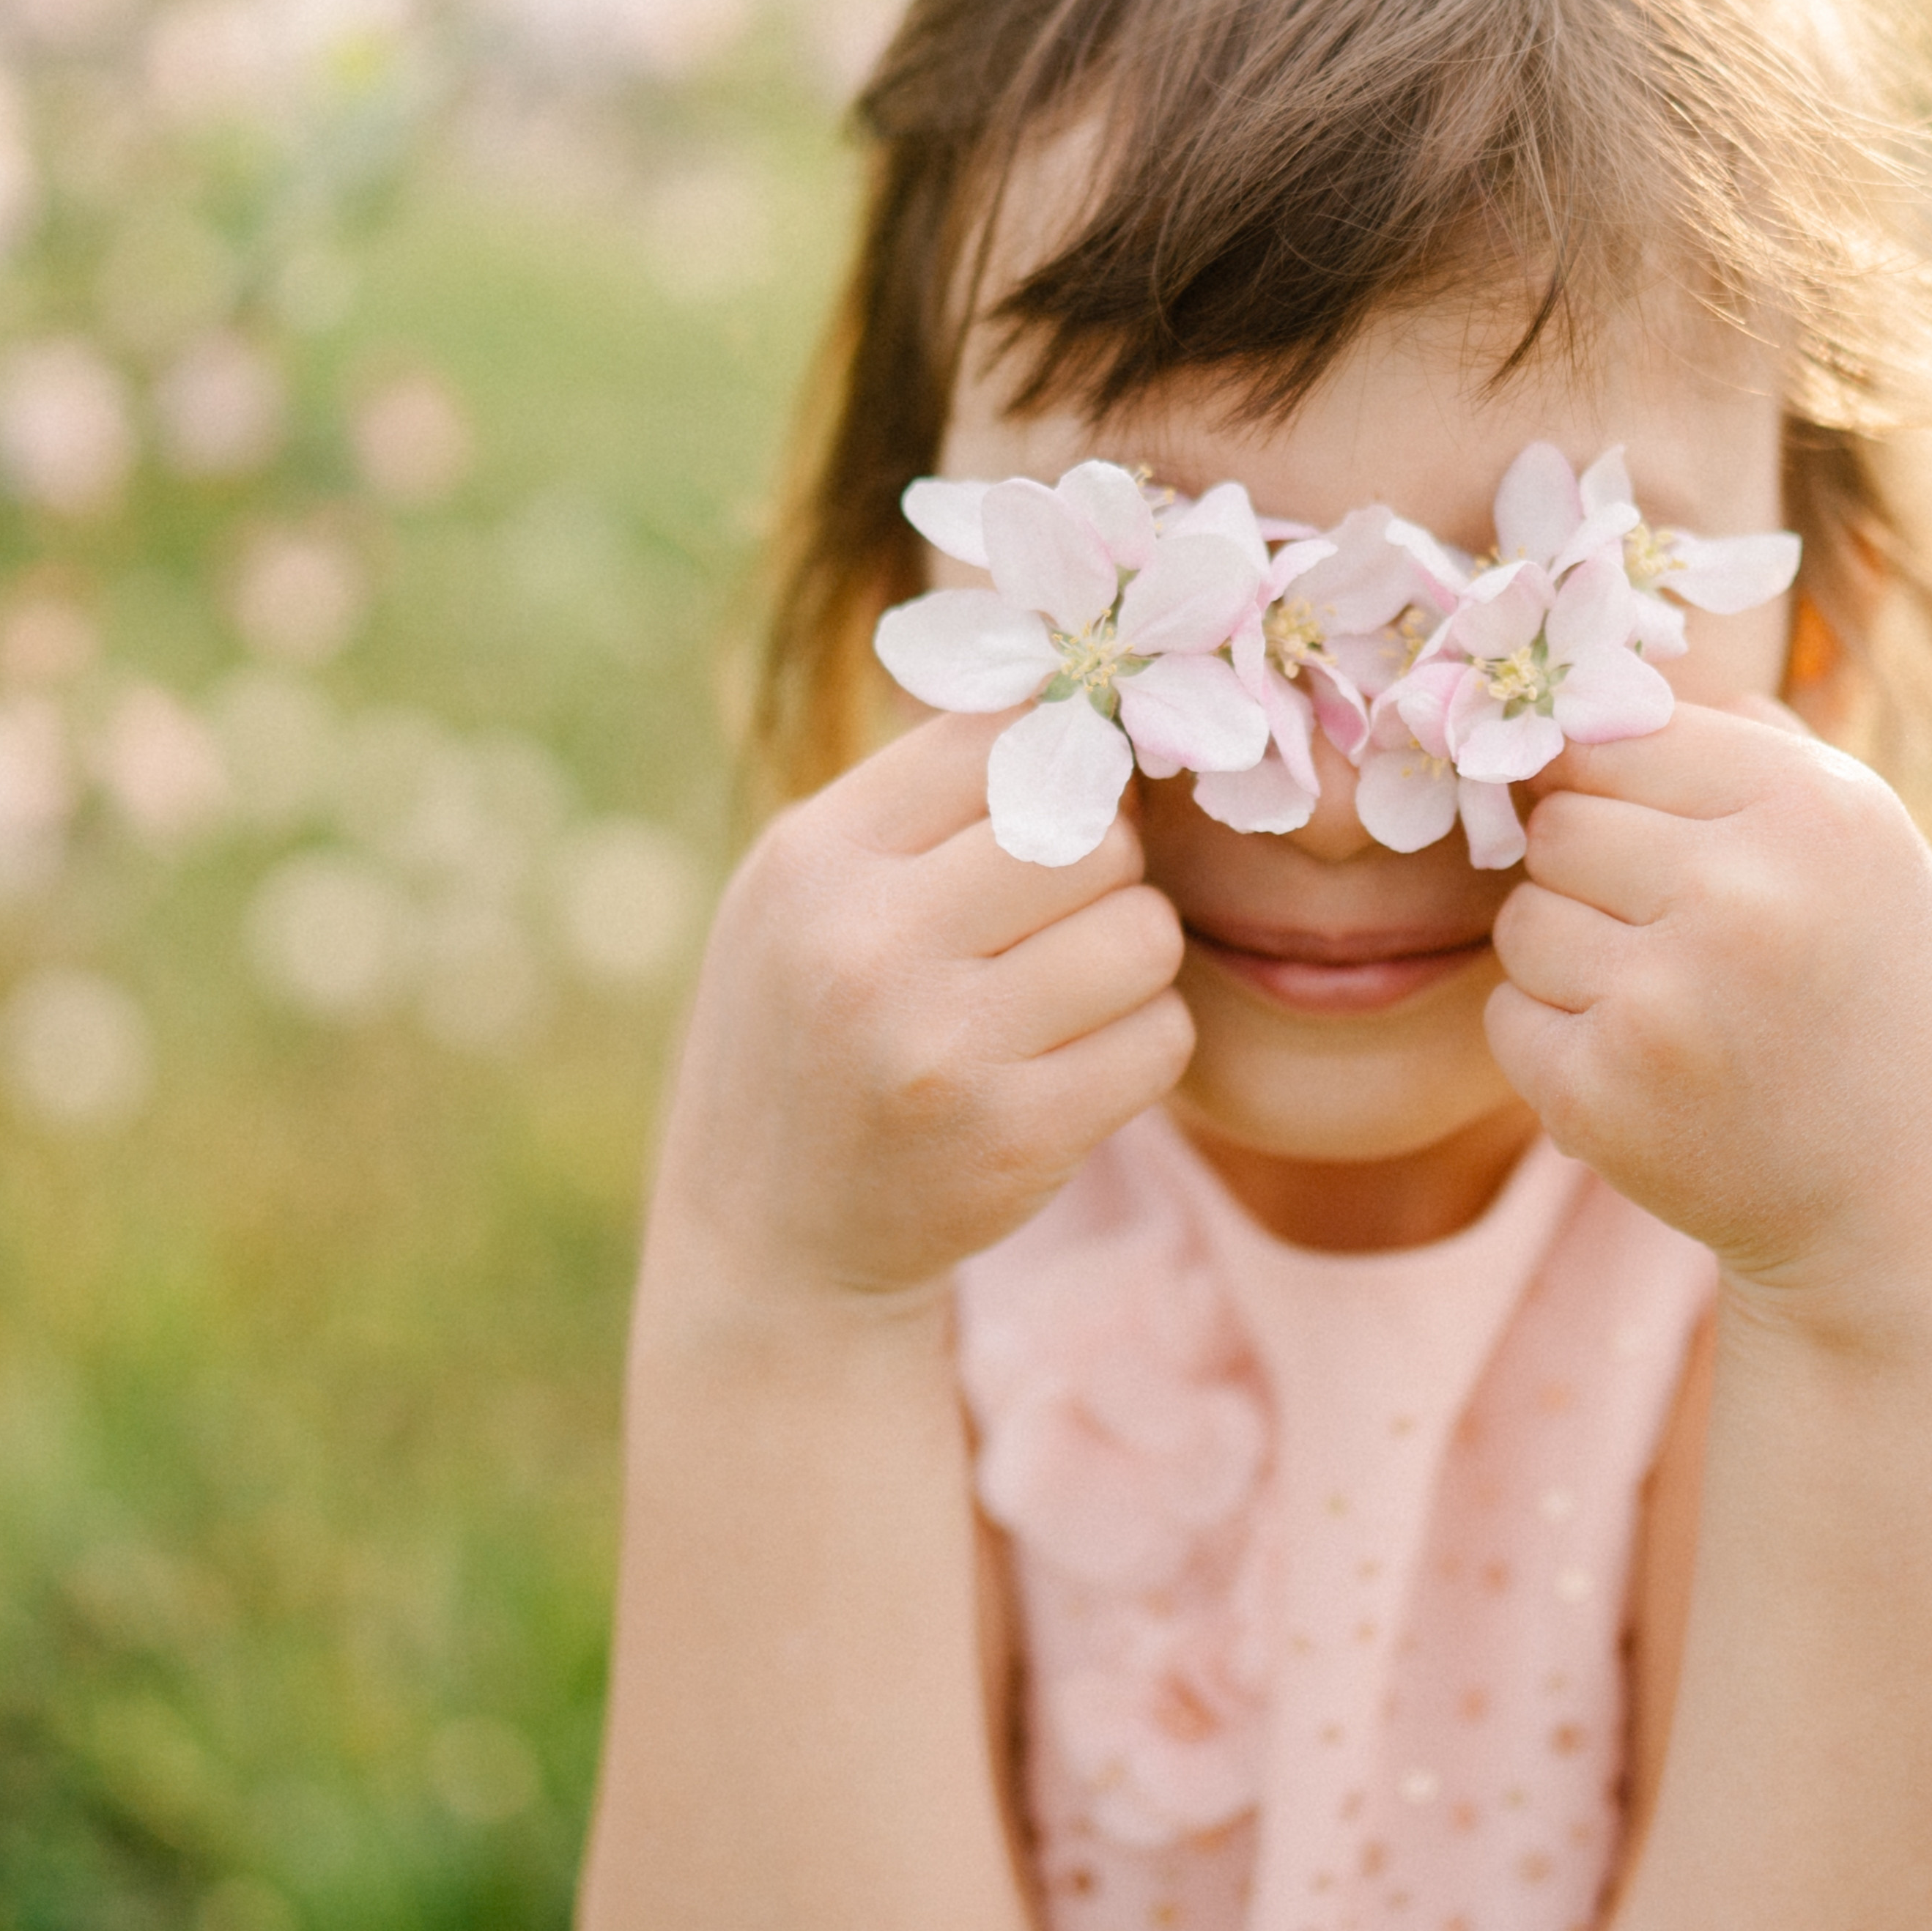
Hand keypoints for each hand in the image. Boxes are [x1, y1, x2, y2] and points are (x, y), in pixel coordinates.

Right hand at [646, 707, 1194, 1324]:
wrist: (771, 1242)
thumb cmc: (809, 1031)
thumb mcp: (807, 892)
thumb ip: (923, 798)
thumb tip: (1086, 688)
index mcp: (815, 858)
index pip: (1001, 734)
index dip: (1063, 758)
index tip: (1065, 800)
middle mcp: (868, 945)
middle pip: (1092, 832)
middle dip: (1103, 869)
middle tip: (1055, 918)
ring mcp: (943, 1047)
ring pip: (1143, 930)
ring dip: (1130, 959)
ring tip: (1061, 992)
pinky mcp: (1016, 1136)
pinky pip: (1160, 1037)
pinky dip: (1140, 1046)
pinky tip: (1072, 1065)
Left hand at [1485, 701, 1931, 1348]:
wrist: (1919, 1221)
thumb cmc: (1893, 1017)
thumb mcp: (1878, 857)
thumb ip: (1765, 755)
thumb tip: (1620, 679)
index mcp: (1818, 811)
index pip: (1617, 736)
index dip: (1617, 790)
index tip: (1652, 841)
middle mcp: (1744, 892)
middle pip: (1560, 824)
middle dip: (1593, 878)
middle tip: (1675, 946)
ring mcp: (1667, 997)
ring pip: (1523, 919)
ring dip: (1570, 963)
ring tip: (1673, 1015)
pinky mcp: (1605, 1092)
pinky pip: (1508, 1018)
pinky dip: (1554, 1047)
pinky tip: (1649, 1079)